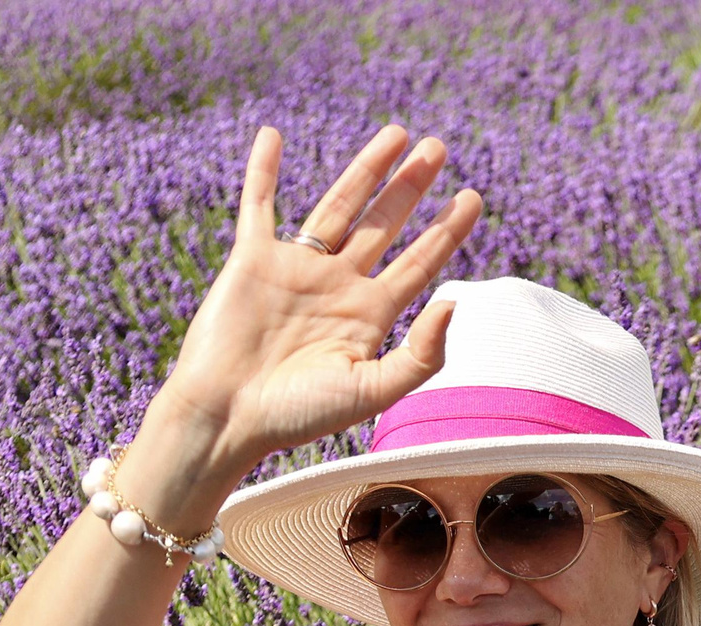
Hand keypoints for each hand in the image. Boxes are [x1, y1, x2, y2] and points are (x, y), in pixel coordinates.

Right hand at [157, 124, 483, 472]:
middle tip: (438, 147)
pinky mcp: (252, 260)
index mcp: (371, 316)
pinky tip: (273, 136)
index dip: (446, 231)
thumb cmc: (299, 415)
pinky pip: (258, 205)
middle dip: (412, 187)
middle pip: (384, 224)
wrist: (229, 417)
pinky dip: (263, 171)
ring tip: (396, 134)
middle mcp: (339, 286)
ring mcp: (297, 269)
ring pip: (338, 206)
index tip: (471, 198)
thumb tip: (454, 302)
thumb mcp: (373, 389)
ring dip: (365, 169)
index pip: (419, 263)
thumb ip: (421, 354)